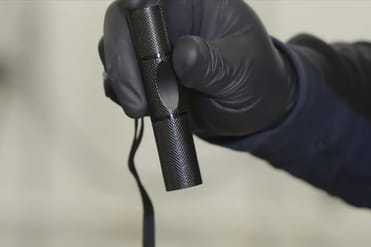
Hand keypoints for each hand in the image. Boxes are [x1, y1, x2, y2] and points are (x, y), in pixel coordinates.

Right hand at [100, 0, 296, 137]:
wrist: (254, 111)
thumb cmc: (256, 77)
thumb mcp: (242, 69)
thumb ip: (212, 63)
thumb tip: (182, 54)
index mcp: (193, 1)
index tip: (133, 10)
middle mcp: (166, 18)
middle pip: (124, 18)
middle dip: (122, 54)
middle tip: (136, 95)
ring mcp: (151, 47)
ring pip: (114, 48)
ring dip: (121, 78)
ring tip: (143, 107)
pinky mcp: (143, 76)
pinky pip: (118, 78)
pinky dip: (122, 93)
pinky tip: (142, 109)